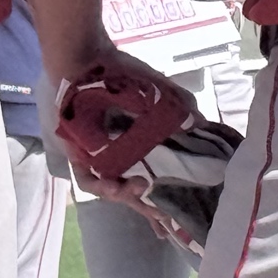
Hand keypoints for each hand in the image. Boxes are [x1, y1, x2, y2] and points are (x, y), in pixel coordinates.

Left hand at [45, 43, 179, 204]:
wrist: (87, 57)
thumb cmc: (122, 73)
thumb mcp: (160, 93)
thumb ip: (182, 110)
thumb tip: (202, 125)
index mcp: (137, 145)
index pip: (154, 178)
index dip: (166, 199)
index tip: (176, 220)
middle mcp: (117, 154)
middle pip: (133, 190)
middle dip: (148, 208)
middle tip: (163, 219)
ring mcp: (96, 156)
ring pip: (111, 187)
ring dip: (126, 196)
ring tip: (139, 192)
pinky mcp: (76, 152)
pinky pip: (87, 178)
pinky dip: (102, 185)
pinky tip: (114, 185)